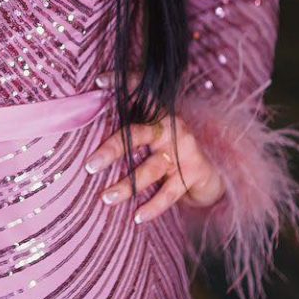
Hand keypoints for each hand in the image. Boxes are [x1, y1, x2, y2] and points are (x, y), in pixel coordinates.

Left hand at [87, 69, 226, 223]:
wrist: (208, 171)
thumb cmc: (167, 150)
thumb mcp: (151, 133)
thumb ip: (130, 124)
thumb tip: (92, 113)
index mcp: (156, 114)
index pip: (140, 93)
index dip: (121, 84)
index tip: (99, 80)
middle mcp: (170, 128)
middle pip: (138, 134)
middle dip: (112, 149)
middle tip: (90, 165)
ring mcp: (183, 150)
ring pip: (150, 169)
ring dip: (127, 186)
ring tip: (105, 198)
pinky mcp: (193, 173)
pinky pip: (169, 194)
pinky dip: (152, 207)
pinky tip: (136, 217)